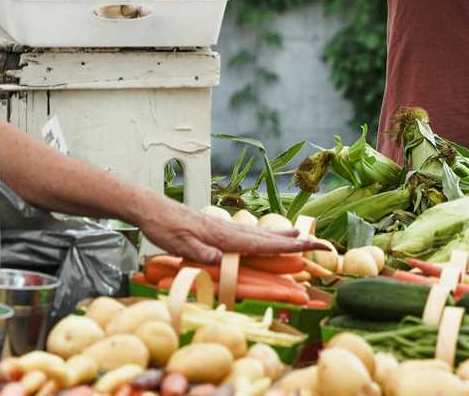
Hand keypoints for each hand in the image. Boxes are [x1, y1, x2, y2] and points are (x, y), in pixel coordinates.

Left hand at [137, 198, 321, 263]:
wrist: (152, 209)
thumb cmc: (165, 229)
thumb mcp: (180, 245)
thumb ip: (203, 252)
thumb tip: (223, 259)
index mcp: (225, 237)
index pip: (263, 244)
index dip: (288, 246)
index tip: (310, 245)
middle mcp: (230, 230)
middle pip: (268, 237)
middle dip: (293, 241)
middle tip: (316, 242)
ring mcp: (225, 227)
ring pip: (259, 233)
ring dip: (281, 236)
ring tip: (299, 235)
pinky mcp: (217, 227)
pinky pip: (247, 233)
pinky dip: (263, 235)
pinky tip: (264, 236)